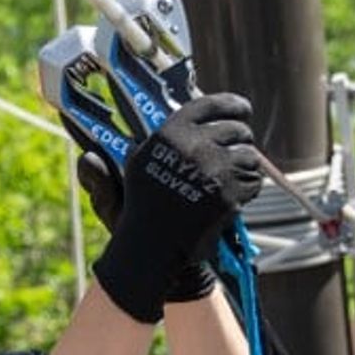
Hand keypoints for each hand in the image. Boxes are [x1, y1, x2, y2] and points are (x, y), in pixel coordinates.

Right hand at [92, 93, 262, 321]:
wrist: (152, 250)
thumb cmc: (137, 215)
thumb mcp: (127, 175)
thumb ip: (130, 155)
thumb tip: (102, 149)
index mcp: (169, 134)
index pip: (211, 104)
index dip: (233, 105)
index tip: (242, 109)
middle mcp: (193, 146)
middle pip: (237, 128)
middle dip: (241, 138)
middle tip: (237, 149)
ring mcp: (213, 170)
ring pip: (249, 155)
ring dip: (246, 165)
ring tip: (235, 176)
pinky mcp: (227, 194)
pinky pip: (252, 181)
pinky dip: (249, 188)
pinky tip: (236, 196)